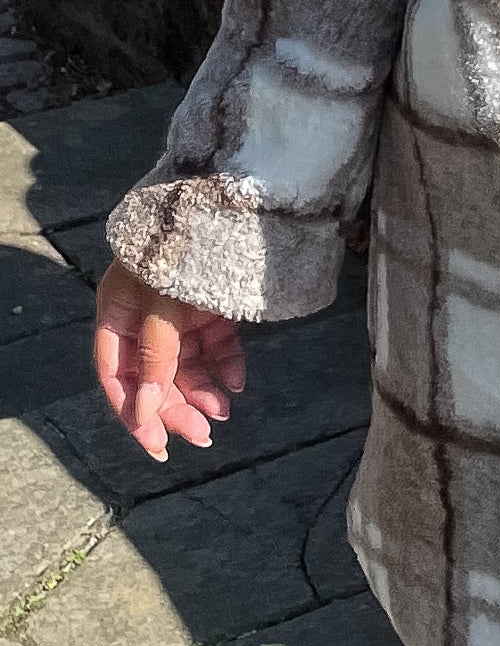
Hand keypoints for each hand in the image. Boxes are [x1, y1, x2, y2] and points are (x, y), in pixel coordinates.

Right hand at [94, 262, 245, 462]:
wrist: (226, 202)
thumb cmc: (181, 249)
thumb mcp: (161, 304)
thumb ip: (155, 355)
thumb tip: (145, 410)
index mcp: (118, 313)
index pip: (117, 375)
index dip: (133, 410)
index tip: (156, 443)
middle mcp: (145, 316)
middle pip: (155, 376)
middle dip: (175, 407)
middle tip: (202, 436)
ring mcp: (179, 312)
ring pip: (187, 366)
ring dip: (202, 392)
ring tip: (223, 412)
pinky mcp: (211, 307)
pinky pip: (215, 346)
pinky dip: (225, 366)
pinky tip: (237, 384)